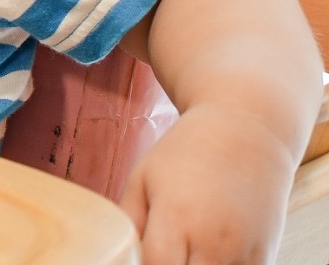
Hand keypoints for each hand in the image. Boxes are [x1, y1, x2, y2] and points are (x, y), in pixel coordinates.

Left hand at [120, 103, 295, 263]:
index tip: (139, 257)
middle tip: (164, 249)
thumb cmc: (187, 152)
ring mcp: (244, 250)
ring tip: (187, 248)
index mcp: (176, 216)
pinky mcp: (266, 255)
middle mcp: (213, 240)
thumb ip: (129, 220)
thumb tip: (120, 252)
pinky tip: (209, 253)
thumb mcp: (144, 177)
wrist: (247, 132)